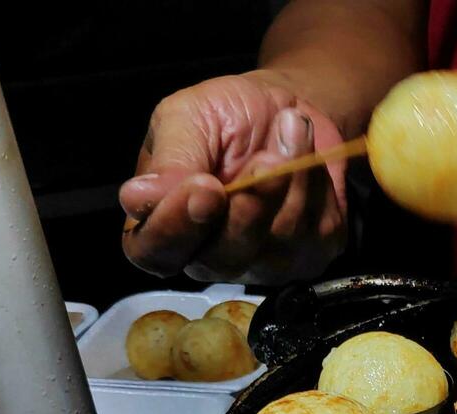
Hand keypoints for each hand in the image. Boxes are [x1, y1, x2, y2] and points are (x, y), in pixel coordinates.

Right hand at [120, 71, 348, 283]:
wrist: (290, 107)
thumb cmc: (228, 113)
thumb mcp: (187, 117)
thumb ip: (168, 160)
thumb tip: (140, 197)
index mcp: (161, 223)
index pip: (154, 252)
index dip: (177, 228)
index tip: (205, 188)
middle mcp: (208, 255)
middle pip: (222, 259)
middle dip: (250, 205)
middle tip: (266, 159)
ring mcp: (261, 262)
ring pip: (277, 247)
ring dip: (290, 182)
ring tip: (289, 129)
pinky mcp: (308, 256)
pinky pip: (317, 234)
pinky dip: (316, 186)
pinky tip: (306, 157)